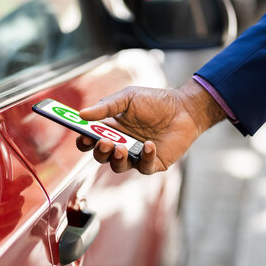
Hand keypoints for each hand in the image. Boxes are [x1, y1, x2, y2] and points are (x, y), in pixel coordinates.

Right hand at [76, 79, 225, 173]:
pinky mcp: (152, 163)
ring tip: (121, 148)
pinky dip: (145, 157)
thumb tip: (81, 114)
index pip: (90, 141)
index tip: (84, 136)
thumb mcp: (127, 98)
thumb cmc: (155, 101)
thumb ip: (105, 106)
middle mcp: (120, 145)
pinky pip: (144, 167)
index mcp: (110, 130)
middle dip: (100, 151)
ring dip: (117, 159)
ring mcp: (136, 156)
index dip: (84, 141)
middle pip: (101, 156)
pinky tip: (150, 144)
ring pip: (118, 166)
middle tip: (104, 142)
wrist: (184, 108)